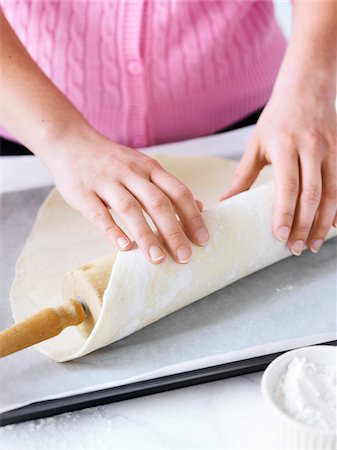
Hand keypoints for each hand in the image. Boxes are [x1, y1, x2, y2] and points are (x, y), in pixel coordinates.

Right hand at [42, 129, 208, 263]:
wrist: (71, 142)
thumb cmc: (113, 162)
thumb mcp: (144, 168)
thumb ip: (168, 188)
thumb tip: (199, 207)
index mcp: (150, 168)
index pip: (178, 192)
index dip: (192, 217)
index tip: (203, 240)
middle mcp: (131, 173)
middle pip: (158, 203)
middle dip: (173, 231)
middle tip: (185, 257)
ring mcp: (106, 181)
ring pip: (130, 209)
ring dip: (146, 235)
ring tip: (157, 259)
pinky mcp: (83, 192)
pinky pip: (99, 214)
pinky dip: (113, 231)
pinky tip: (125, 248)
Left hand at [220, 81, 336, 254]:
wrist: (307, 87)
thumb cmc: (276, 118)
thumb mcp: (256, 144)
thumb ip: (242, 175)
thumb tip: (226, 202)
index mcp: (284, 146)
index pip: (286, 186)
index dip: (284, 213)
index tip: (279, 236)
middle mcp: (310, 148)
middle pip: (312, 195)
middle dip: (305, 226)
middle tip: (296, 249)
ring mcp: (330, 149)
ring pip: (332, 193)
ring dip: (324, 223)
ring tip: (314, 244)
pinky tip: (334, 226)